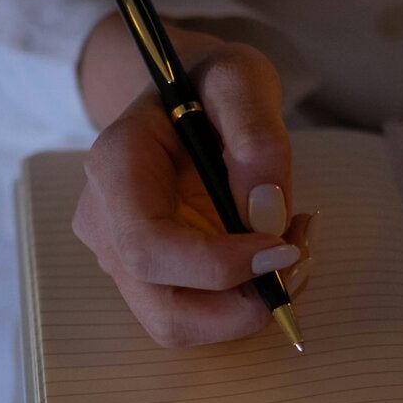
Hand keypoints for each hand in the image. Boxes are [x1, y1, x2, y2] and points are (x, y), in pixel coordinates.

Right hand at [72, 14, 311, 347]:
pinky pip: (196, 311)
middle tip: (298, 258)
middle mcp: (104, 221)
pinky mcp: (147, 276)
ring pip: (181, 324)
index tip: (283, 247)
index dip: (218, 266)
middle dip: (241, 307)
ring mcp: (119, 255)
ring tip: (291, 246)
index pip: (149, 246)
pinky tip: (272, 249)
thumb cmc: (207, 84)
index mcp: (116, 166)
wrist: (179, 95)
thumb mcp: (241, 78)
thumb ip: (255, 132)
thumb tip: (266, 208)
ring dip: (247, 307)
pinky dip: (243, 298)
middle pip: (163, 310)